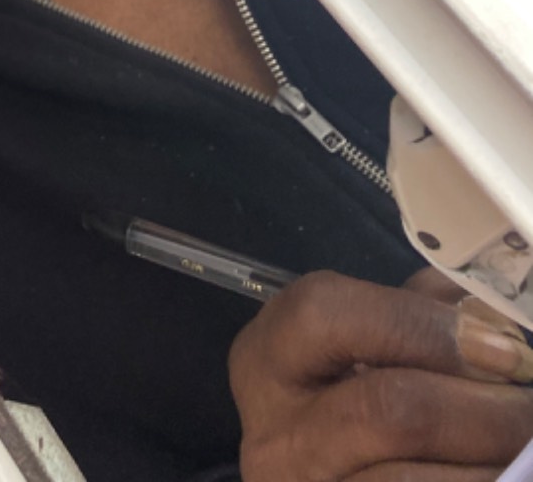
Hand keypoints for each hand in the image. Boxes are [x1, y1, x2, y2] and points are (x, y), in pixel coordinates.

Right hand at [230, 270, 532, 479]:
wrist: (299, 476)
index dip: (425, 327)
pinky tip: (498, 475)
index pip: (332, 317)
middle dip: (483, 409)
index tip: (502, 349)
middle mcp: (278, 432)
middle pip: (388, 409)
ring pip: (415, 481)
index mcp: (271, 356)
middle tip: (528, 408)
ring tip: (520, 444)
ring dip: (491, 462)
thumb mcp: (348, 346)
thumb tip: (492, 317)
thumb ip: (412, 312)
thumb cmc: (331, 397)